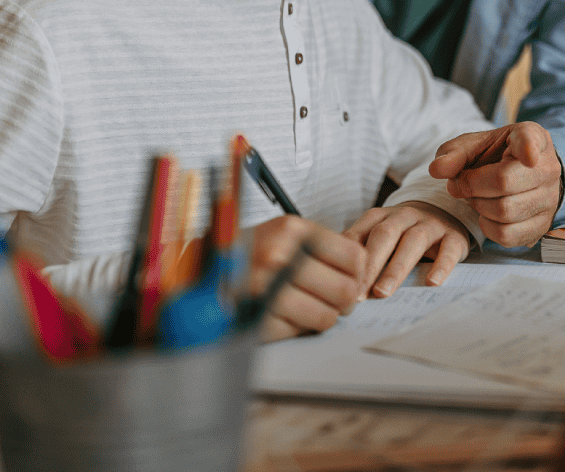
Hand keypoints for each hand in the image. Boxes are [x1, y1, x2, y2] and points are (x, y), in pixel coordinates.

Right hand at [249, 215, 365, 341]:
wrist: (201, 272)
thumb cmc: (252, 253)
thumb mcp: (285, 234)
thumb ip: (323, 246)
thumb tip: (364, 270)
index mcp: (292, 231)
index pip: (354, 257)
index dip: (359, 274)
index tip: (351, 279)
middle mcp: (279, 256)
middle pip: (345, 290)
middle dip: (345, 301)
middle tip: (334, 300)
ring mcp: (267, 290)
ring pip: (327, 316)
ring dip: (323, 316)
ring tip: (309, 307)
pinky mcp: (259, 319)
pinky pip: (300, 332)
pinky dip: (298, 328)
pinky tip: (287, 315)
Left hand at [343, 201, 470, 299]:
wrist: (442, 213)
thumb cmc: (402, 233)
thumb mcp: (379, 234)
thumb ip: (359, 249)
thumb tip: (333, 273)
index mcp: (381, 216)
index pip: (362, 233)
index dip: (350, 258)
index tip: (340, 283)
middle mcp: (405, 216)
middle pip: (385, 234)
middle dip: (370, 263)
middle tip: (359, 293)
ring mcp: (430, 224)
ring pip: (413, 241)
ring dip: (396, 268)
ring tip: (383, 292)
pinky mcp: (453, 236)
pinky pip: (448, 249)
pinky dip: (441, 265)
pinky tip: (431, 283)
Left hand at [429, 122, 562, 247]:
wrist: (521, 174)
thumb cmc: (496, 156)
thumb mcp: (474, 145)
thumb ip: (453, 153)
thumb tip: (437, 170)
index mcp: (531, 137)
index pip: (532, 140)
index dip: (529, 148)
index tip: (528, 156)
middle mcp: (547, 168)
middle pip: (505, 182)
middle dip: (472, 185)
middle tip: (463, 183)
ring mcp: (549, 198)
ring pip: (505, 212)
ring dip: (479, 206)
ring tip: (476, 197)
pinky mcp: (542, 225)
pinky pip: (508, 235)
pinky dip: (488, 228)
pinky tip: (487, 214)